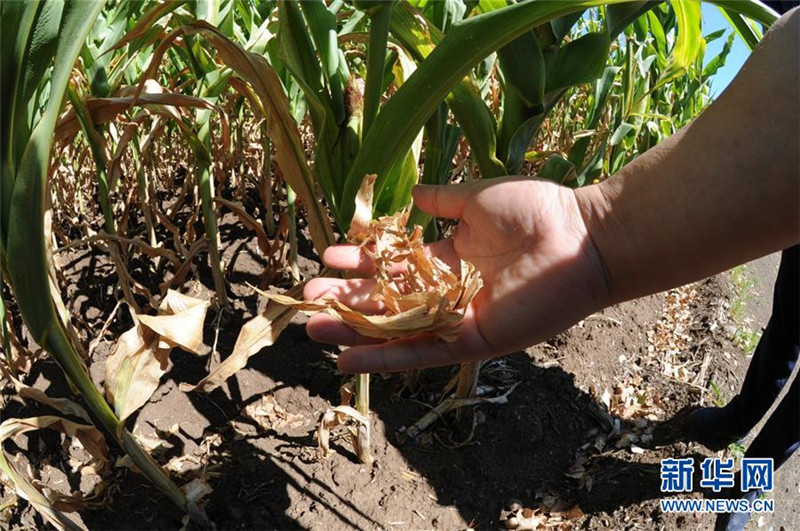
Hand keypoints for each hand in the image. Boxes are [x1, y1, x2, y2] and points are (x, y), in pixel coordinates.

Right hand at [304, 176, 609, 372]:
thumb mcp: (477, 197)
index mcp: (448, 256)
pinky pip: (422, 353)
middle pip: (386, 299)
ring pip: (396, 330)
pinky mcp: (471, 341)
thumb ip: (444, 201)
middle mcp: (448, 290)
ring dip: (354, 331)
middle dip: (347, 298)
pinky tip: (348, 360)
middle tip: (307, 296)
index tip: (327, 256)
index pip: (394, 264)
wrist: (582, 238)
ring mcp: (458, 318)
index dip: (361, 262)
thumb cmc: (537, 210)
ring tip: (312, 328)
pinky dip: (385, 359)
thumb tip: (413, 195)